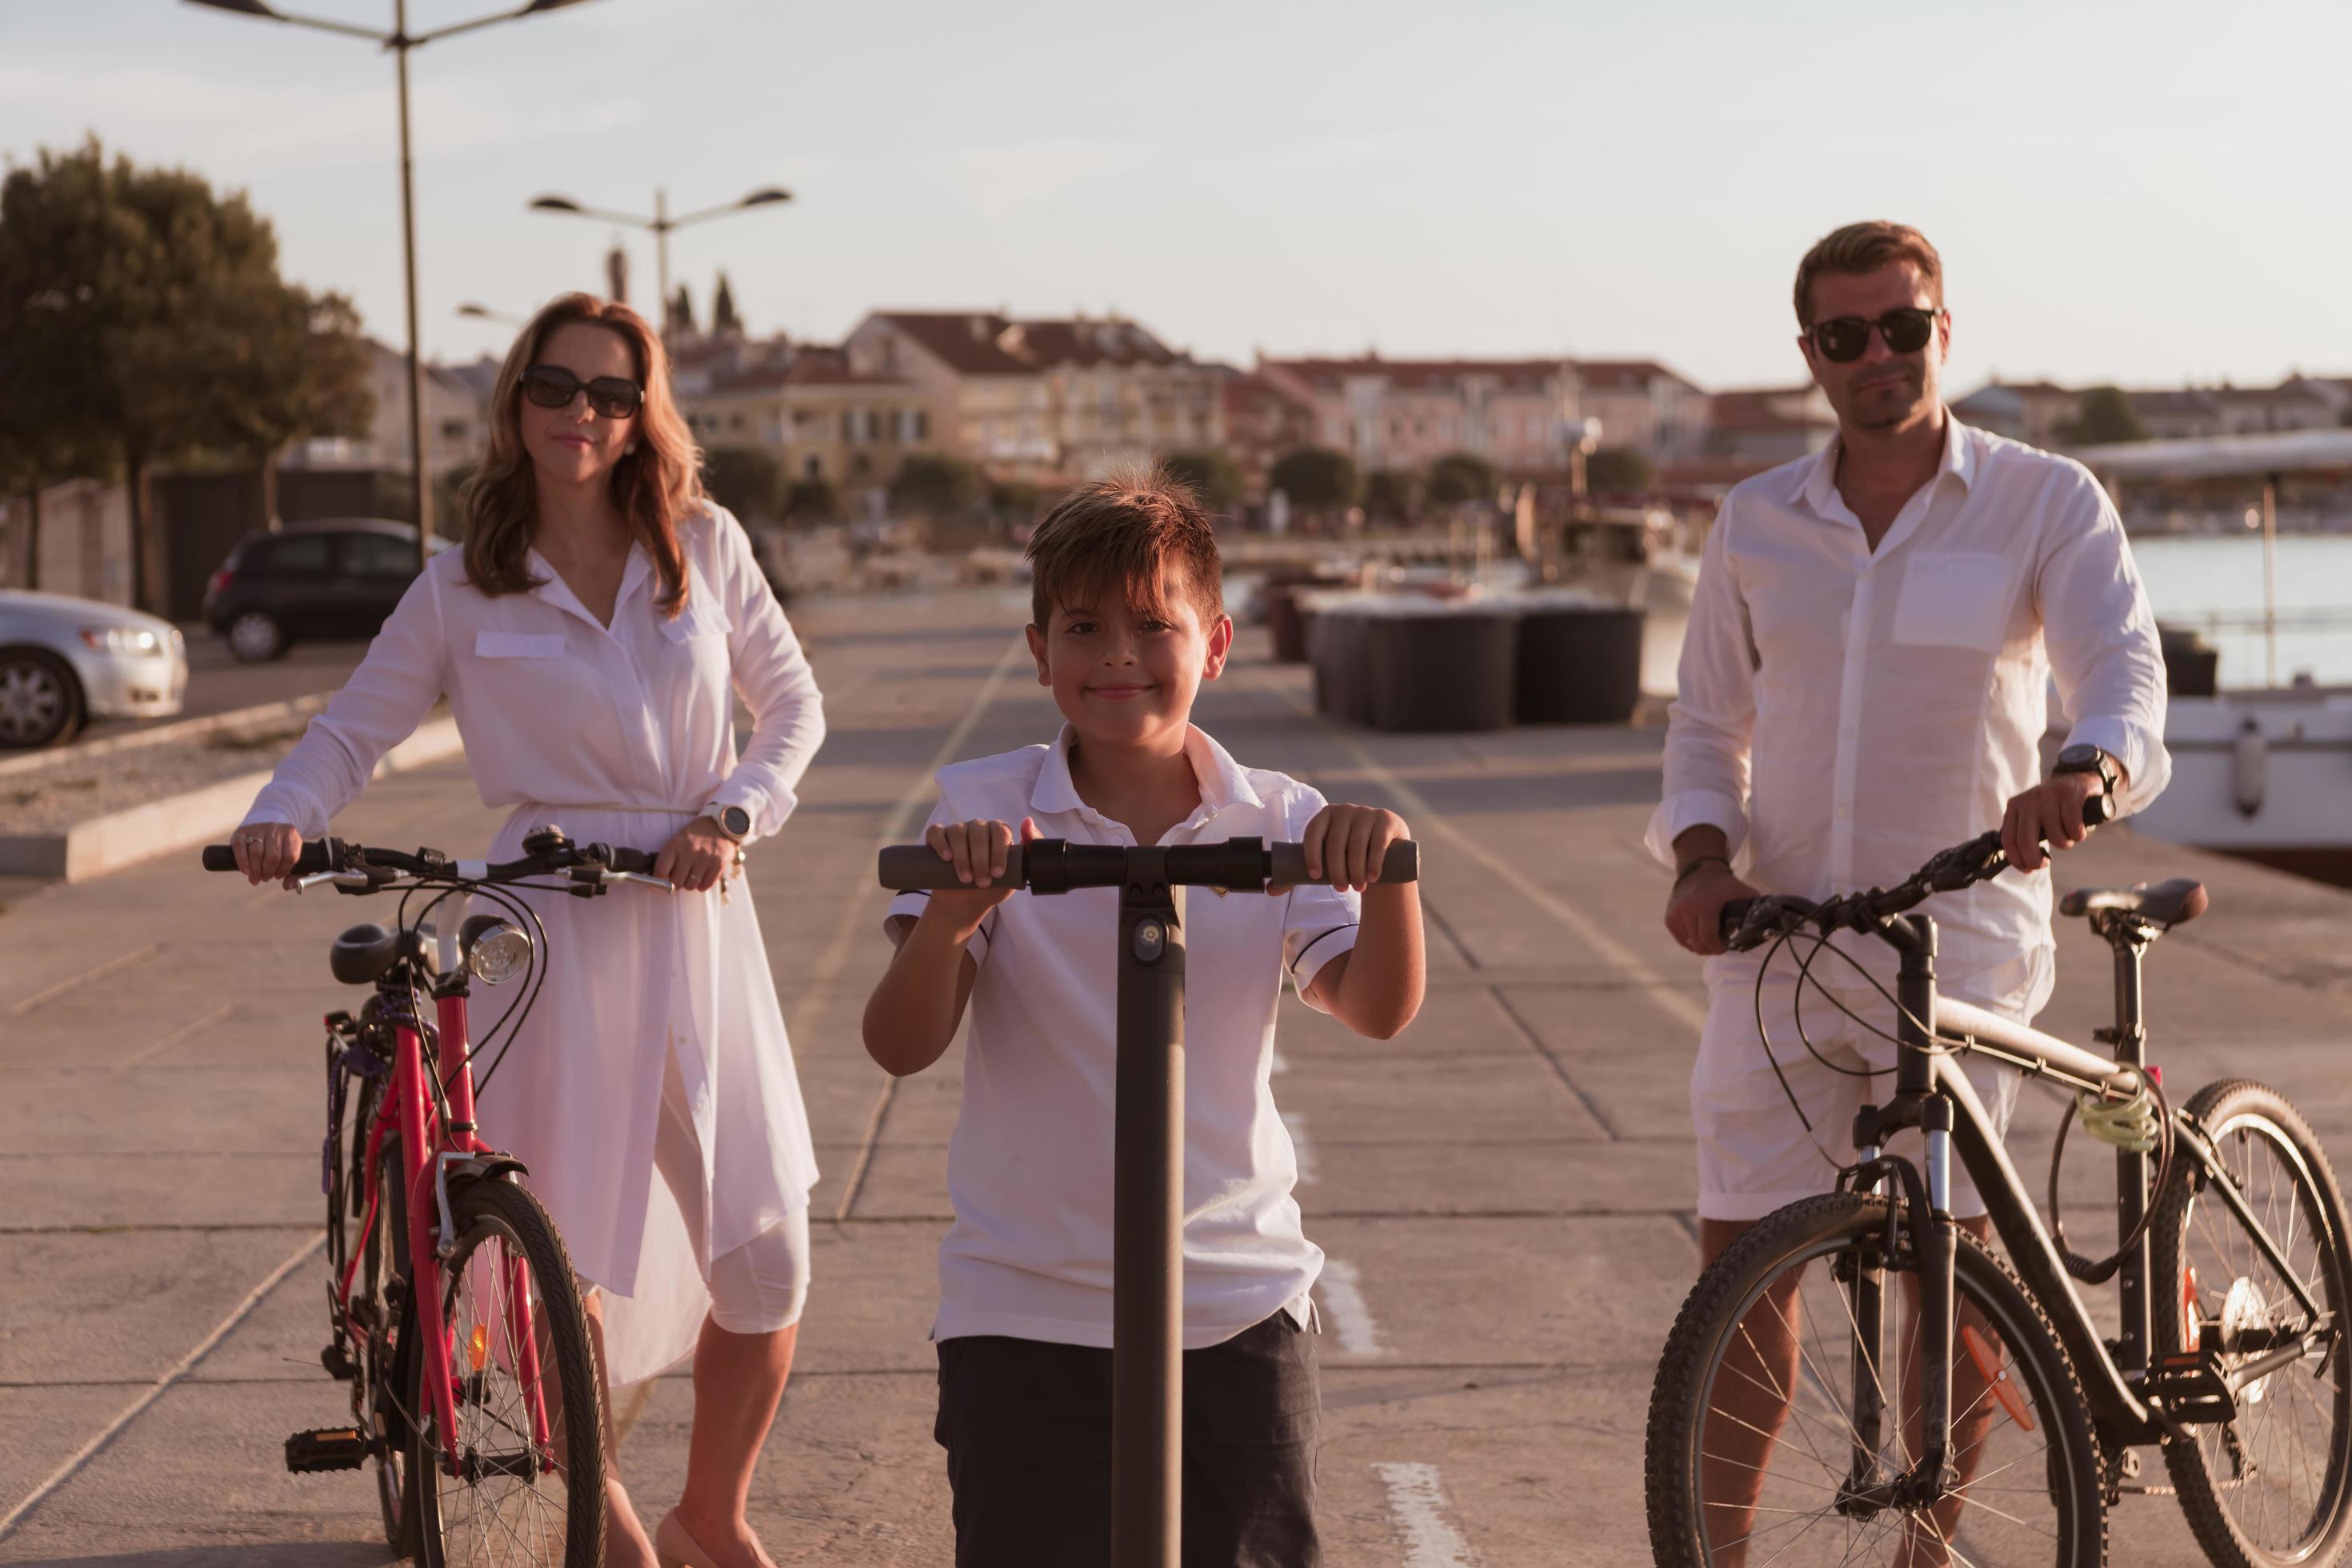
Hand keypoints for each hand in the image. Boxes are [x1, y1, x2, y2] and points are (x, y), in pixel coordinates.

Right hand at [233, 822, 303, 889]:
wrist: (264, 822)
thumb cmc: (279, 846)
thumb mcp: (292, 856)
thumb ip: (296, 874)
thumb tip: (287, 886)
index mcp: (291, 834)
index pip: (290, 856)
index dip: (284, 870)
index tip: (278, 876)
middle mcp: (275, 829)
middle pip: (273, 856)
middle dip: (268, 872)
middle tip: (265, 878)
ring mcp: (258, 828)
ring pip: (256, 853)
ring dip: (255, 870)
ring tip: (255, 877)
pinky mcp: (242, 831)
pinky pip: (240, 847)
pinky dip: (242, 862)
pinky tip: (246, 871)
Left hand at [655, 816, 734, 892]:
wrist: (723, 825)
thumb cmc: (697, 834)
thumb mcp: (679, 839)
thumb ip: (670, 857)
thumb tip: (661, 880)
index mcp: (676, 844)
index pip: (661, 870)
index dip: (659, 880)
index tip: (661, 882)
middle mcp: (690, 851)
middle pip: (676, 882)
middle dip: (676, 882)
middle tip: (680, 877)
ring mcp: (705, 859)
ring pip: (691, 886)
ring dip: (690, 883)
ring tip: (693, 874)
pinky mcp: (718, 865)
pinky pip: (705, 886)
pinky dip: (702, 884)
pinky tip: (703, 876)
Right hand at [921, 816, 1037, 938]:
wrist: (966, 902)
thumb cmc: (993, 887)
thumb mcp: (1016, 875)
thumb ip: (1028, 851)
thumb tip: (1028, 822)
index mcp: (998, 832)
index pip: (1001, 831)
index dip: (999, 852)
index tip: (997, 874)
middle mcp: (979, 827)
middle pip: (979, 833)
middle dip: (981, 860)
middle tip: (982, 882)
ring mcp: (958, 830)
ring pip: (958, 833)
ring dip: (962, 857)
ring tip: (965, 878)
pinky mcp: (938, 838)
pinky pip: (936, 832)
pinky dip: (941, 843)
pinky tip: (947, 857)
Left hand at [1281, 804, 1409, 894]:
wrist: (1384, 850)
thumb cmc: (1345, 857)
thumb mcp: (1323, 862)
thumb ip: (1297, 875)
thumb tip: (1270, 890)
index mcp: (1324, 816)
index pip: (1313, 833)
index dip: (1311, 855)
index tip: (1314, 877)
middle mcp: (1344, 810)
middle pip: (1335, 843)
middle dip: (1336, 870)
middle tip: (1341, 889)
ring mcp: (1366, 813)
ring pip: (1356, 845)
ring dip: (1355, 870)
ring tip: (1357, 887)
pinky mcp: (1386, 820)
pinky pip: (1377, 842)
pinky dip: (1374, 862)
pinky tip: (1372, 877)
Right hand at [1665, 861, 1759, 955]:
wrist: (1698, 871)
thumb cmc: (1724, 885)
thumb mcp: (1743, 892)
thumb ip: (1755, 908)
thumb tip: (1771, 923)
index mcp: (1704, 906)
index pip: (1708, 938)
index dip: (1718, 948)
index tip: (1726, 946)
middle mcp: (1686, 910)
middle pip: (1699, 944)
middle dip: (1711, 948)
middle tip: (1720, 944)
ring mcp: (1676, 915)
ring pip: (1690, 944)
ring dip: (1701, 945)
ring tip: (1710, 937)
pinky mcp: (1669, 918)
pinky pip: (1681, 939)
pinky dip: (1691, 941)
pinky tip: (1700, 933)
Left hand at [2002, 772, 2104, 873]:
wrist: (2078, 778)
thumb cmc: (2055, 807)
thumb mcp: (2033, 817)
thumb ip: (2025, 834)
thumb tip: (2024, 864)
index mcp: (2015, 807)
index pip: (2008, 839)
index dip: (2017, 859)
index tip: (2028, 869)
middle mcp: (2029, 800)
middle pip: (2025, 840)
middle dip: (2035, 860)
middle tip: (2045, 863)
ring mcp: (2049, 796)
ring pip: (2055, 836)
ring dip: (2065, 843)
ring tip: (2068, 835)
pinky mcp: (2069, 794)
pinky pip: (2073, 826)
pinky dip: (2079, 834)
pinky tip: (2079, 829)